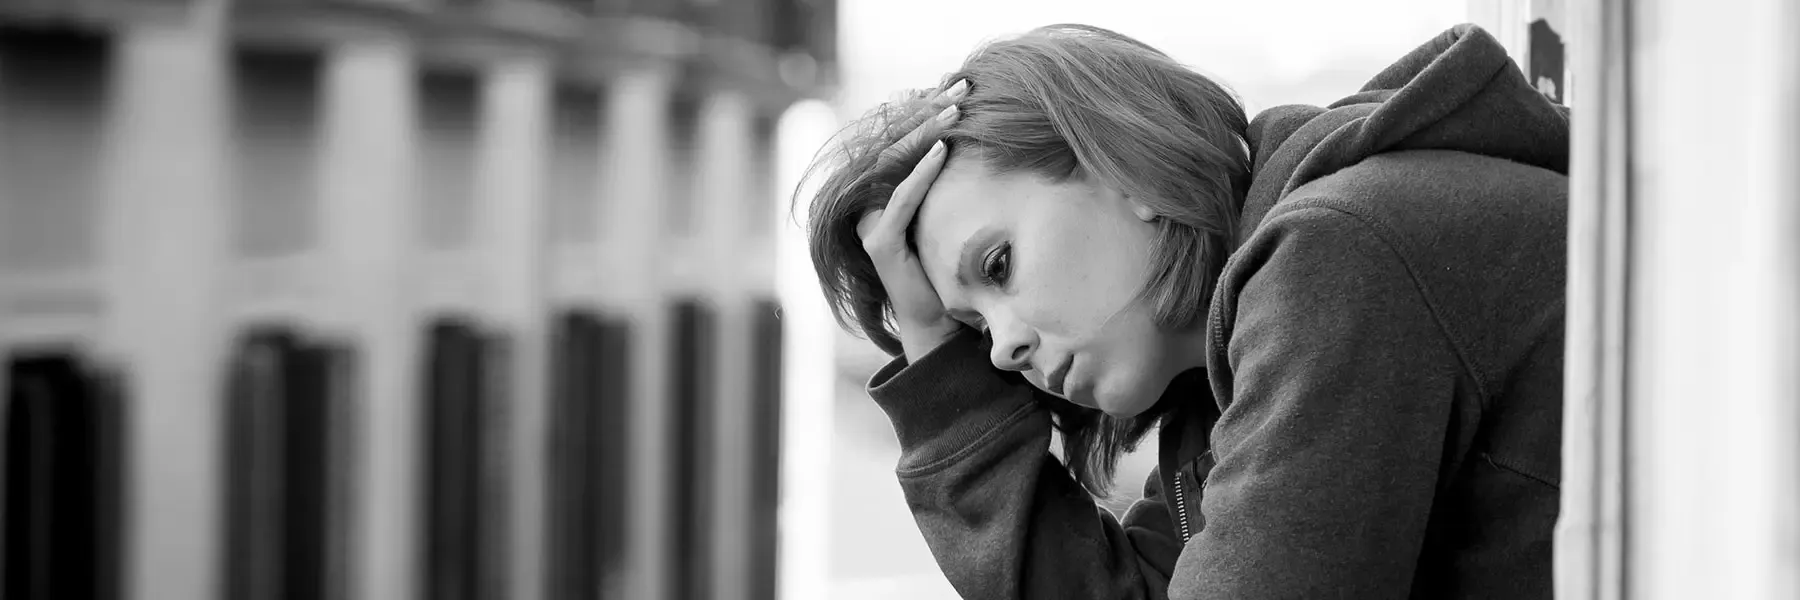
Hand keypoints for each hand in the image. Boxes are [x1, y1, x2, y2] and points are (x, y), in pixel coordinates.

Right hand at [857, 80, 969, 361]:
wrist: (940, 325)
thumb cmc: (951, 269)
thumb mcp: (951, 215)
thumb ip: (950, 182)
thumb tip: (973, 137)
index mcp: (884, 194)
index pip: (901, 142)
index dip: (924, 112)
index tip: (955, 88)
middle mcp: (871, 205)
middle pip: (895, 147)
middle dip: (928, 114)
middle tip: (960, 88)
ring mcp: (871, 224)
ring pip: (895, 167)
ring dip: (926, 134)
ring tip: (954, 110)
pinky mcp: (879, 244)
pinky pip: (901, 200)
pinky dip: (921, 173)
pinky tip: (942, 150)